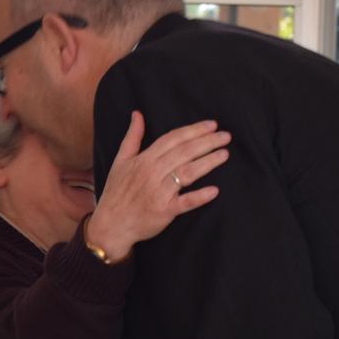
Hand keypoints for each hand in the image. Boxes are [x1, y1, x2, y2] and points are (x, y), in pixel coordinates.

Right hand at [86, 112, 230, 262]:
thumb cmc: (116, 192)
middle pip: (184, 153)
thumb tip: (137, 114)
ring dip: (208, 162)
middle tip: (226, 136)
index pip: (173, 139)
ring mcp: (159, 192)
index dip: (193, 131)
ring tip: (224, 154)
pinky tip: (214, 191)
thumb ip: (132, 137)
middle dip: (207, 142)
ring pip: (187, 173)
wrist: (111, 224)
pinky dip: (199, 197)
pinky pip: (184, 202)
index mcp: (144, 160)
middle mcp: (152, 173)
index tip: (212, 125)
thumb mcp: (120, 161)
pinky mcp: (164, 211)